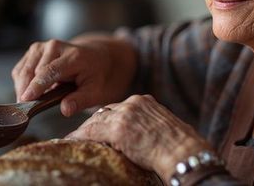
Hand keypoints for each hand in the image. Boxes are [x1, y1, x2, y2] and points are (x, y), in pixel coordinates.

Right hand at [11, 35, 136, 115]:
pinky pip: (20, 69)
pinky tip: (32, 91)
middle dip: (27, 91)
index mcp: (73, 56)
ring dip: (22, 88)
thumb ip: (80, 100)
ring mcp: (43, 47)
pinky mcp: (34, 51)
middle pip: (32, 71)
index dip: (36, 86)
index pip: (49, 71)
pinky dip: (21, 82)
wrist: (97, 57)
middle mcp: (55, 47)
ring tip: (32, 102)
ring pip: (22, 70)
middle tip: (29, 109)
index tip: (26, 100)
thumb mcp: (96, 91)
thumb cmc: (96, 76)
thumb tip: (66, 110)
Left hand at [66, 94, 214, 181]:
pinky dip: (77, 137)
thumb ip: (148, 125)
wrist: (183, 152)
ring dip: (83, 131)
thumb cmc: (180, 146)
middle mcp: (133, 103)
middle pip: (104, 112)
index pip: (118, 107)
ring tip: (72, 140)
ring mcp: (124, 115)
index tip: (100, 127)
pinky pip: (90, 132)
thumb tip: (141, 136)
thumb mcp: (164, 127)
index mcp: (145, 101)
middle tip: (81, 134)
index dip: (107, 119)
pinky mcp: (117, 129)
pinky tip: (69, 143)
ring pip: (95, 121)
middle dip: (93, 124)